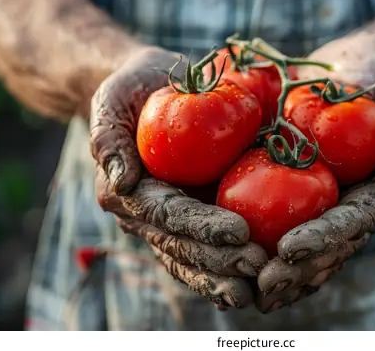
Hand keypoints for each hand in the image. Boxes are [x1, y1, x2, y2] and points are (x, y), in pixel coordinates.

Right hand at [90, 47, 268, 308]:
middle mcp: (149, 216)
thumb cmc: (133, 90)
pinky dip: (233, 266)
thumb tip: (121, 181)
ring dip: (229, 275)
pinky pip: (213, 247)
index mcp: (129, 193)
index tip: (239, 232)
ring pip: (198, 258)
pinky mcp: (196, 215)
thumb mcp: (113, 98)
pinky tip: (263, 279)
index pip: (168, 214)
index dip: (201, 227)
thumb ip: (108, 137)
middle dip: (222, 260)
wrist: (152, 90)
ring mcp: (174, 222)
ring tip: (265, 284)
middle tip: (261, 266)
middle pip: (185, 246)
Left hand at [255, 31, 374, 312]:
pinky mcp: (297, 191)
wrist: (353, 68)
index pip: (349, 222)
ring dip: (276, 271)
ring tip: (244, 290)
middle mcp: (347, 204)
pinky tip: (230, 260)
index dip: (321, 238)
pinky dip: (259, 244)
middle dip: (294, 270)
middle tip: (261, 285)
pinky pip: (279, 222)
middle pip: (324, 247)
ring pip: (302, 247)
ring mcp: (322, 202)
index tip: (288, 249)